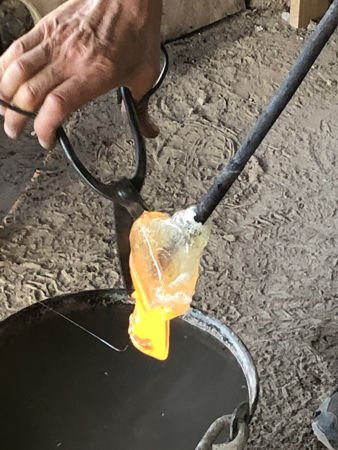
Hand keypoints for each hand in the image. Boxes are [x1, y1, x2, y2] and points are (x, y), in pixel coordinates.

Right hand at [0, 0, 161, 147]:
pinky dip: (3, 67)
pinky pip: (16, 49)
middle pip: (30, 93)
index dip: (44, 127)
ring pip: (16, 71)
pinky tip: (2, 81)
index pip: (57, 105)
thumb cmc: (136, 32)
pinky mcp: (46, 28)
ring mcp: (54, 42)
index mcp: (93, 74)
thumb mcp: (145, 74)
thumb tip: (146, 130)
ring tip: (4, 111)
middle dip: (18, 118)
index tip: (47, 139)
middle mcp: (69, 60)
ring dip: (5, 95)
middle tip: (17, 131)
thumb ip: (140, 107)